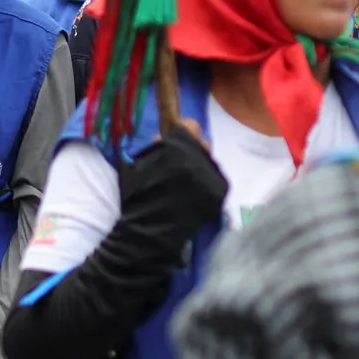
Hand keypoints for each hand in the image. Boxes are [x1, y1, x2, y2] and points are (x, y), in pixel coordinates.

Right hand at [117, 126, 228, 253]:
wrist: (150, 231)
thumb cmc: (138, 197)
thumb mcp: (138, 165)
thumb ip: (154, 148)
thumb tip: (162, 136)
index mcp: (177, 147)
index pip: (189, 126)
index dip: (182, 132)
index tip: (176, 139)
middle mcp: (199, 157)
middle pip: (202, 143)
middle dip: (192, 148)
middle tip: (182, 161)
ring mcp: (212, 175)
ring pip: (210, 160)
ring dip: (201, 165)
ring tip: (188, 179)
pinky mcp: (220, 192)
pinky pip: (217, 179)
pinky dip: (208, 182)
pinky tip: (196, 191)